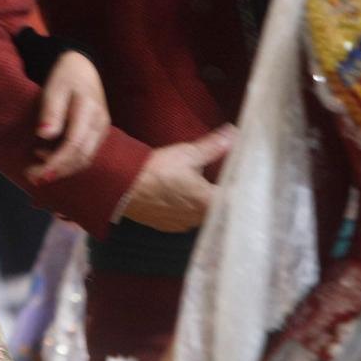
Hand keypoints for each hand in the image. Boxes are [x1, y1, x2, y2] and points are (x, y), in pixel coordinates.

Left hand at [27, 51, 109, 184]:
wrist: (82, 67)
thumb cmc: (65, 76)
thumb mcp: (53, 88)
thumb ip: (51, 112)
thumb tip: (45, 135)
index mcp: (89, 111)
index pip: (74, 144)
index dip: (57, 162)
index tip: (38, 174)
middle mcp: (100, 123)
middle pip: (82, 157)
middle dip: (58, 171)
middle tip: (33, 177)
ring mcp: (102, 130)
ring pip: (85, 159)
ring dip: (63, 169)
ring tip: (38, 170)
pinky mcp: (98, 134)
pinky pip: (86, 154)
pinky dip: (68, 162)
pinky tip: (49, 158)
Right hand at [115, 125, 236, 232]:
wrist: (122, 185)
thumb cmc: (156, 170)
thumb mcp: (188, 153)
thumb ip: (214, 146)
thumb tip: (233, 134)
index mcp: (208, 203)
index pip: (232, 199)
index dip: (236, 188)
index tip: (238, 178)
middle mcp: (197, 219)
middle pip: (216, 209)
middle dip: (217, 195)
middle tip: (218, 179)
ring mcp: (180, 225)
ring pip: (198, 215)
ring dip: (199, 203)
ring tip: (197, 187)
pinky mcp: (165, 226)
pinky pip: (182, 219)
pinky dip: (183, 209)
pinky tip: (179, 196)